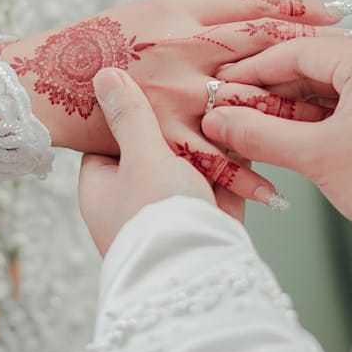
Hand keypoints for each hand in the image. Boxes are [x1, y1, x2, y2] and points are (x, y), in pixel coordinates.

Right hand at [0, 0, 351, 206]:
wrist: (47, 81)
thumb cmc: (106, 35)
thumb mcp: (160, 7)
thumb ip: (212, 11)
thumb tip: (272, 12)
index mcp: (183, 16)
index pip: (257, 11)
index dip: (301, 10)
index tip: (341, 12)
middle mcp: (183, 53)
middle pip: (261, 58)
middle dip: (311, 62)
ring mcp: (174, 97)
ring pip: (245, 110)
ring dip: (291, 120)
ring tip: (336, 127)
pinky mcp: (162, 137)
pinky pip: (212, 161)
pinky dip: (246, 179)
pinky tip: (278, 192)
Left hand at [79, 67, 241, 255]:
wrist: (199, 276)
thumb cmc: (156, 218)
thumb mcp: (140, 156)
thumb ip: (130, 116)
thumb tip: (103, 76)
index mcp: (103, 186)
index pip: (106, 138)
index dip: (126, 109)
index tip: (145, 79)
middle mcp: (134, 199)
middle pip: (153, 148)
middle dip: (177, 122)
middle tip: (193, 84)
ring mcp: (173, 210)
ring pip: (191, 163)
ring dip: (210, 138)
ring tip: (226, 97)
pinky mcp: (209, 217)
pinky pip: (221, 179)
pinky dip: (234, 159)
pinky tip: (247, 127)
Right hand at [201, 37, 351, 227]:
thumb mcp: (317, 156)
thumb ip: (260, 135)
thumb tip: (218, 121)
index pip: (296, 49)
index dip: (253, 70)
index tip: (222, 86)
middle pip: (310, 62)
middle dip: (269, 87)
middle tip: (234, 106)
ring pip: (326, 82)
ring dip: (289, 104)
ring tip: (254, 124)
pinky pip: (343, 98)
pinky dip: (313, 114)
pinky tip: (287, 132)